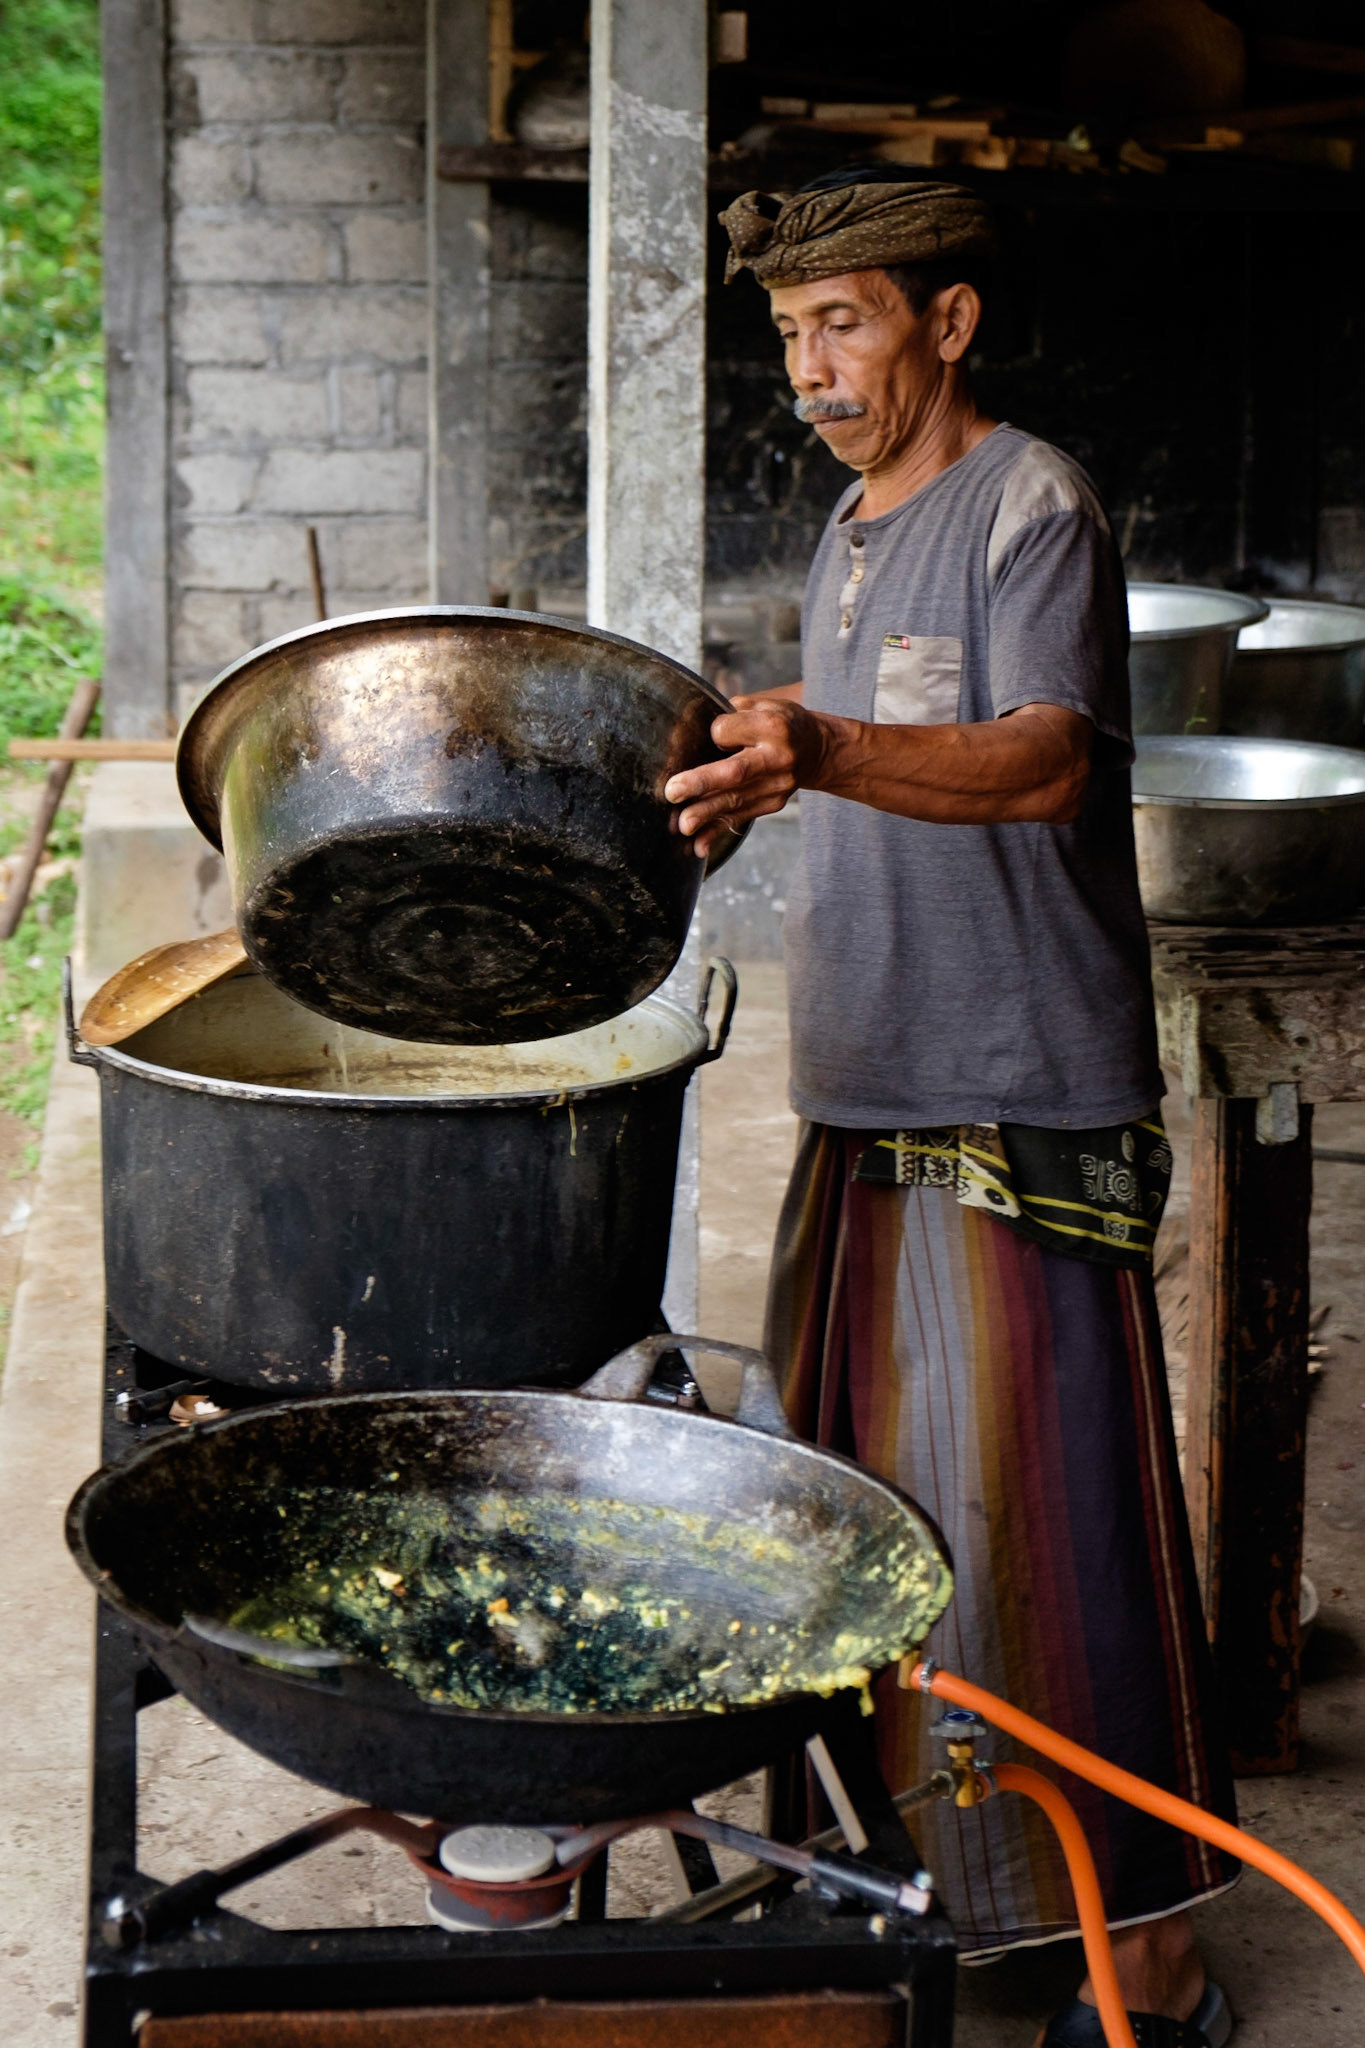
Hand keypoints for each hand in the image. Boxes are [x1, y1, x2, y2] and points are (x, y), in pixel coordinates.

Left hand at [664, 694, 830, 858]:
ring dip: (706, 814)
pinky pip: (741, 818)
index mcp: (772, 726)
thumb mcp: (762, 705)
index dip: (713, 733)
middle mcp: (777, 757)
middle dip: (702, 783)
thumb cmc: (779, 722)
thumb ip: (730, 715)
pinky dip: (717, 832)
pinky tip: (699, 845)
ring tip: (683, 824)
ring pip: (736, 800)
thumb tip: (688, 733)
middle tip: (673, 792)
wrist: (816, 749)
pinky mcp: (773, 803)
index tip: (712, 733)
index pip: (728, 732)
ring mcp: (777, 785)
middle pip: (736, 772)